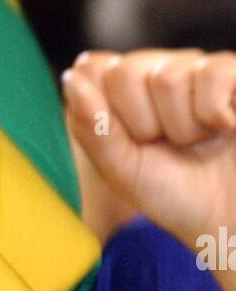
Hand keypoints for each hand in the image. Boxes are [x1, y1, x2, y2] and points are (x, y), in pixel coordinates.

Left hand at [62, 49, 235, 290]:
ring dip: (184, 127)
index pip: (95, 72)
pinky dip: (215, 114)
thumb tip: (71, 75)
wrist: (230, 222)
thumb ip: (92, 128)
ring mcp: (199, 68)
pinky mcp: (234, 73)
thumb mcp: (123, 170)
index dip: (111, 120)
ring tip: (200, 142)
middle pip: (125, 72)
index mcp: (127, 91)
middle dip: (144, 125)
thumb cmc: (177, 196)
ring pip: (167, 77)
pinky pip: (210, 75)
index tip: (135, 147)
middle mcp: (160, 69)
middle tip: (170, 147)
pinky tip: (227, 128)